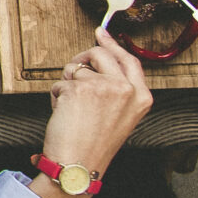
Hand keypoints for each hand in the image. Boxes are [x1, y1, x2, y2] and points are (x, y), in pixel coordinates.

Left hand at [39, 27, 153, 197]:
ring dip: (67, 84)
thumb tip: (99, 61)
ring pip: (76, 67)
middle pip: (100, 54)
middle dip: (82, 60)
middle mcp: (126, 89)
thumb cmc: (94, 145)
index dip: (112, 44)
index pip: (129, 59)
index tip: (100, 33)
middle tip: (73, 72)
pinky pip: (60, 81)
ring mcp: (104, 86)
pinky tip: (64, 114)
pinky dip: (56, 96)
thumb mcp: (121, 116)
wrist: (79, 164)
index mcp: (141, 96)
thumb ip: (118, 89)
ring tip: (73, 108)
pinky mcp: (80, 88)